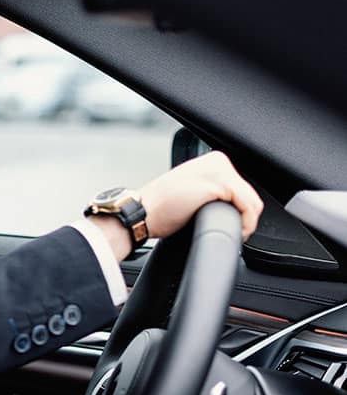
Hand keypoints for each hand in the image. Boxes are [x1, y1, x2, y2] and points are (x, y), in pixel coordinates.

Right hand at [91, 151, 263, 260]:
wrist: (142, 213)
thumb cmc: (159, 209)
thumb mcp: (190, 192)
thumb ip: (211, 191)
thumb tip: (232, 208)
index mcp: (211, 161)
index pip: (242, 188)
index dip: (239, 210)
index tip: (228, 224)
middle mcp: (218, 161)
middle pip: (250, 195)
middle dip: (243, 217)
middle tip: (228, 231)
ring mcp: (218, 171)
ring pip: (252, 202)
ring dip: (246, 223)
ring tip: (231, 233)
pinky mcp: (218, 184)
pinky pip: (248, 207)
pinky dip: (246, 224)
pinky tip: (234, 232)